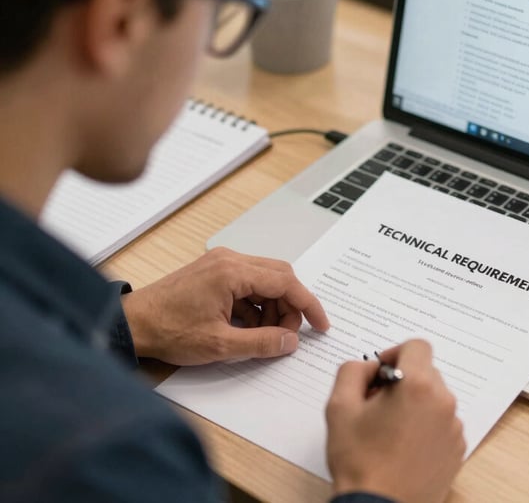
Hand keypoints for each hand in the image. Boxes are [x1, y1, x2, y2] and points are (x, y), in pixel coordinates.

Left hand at [121, 247, 329, 364]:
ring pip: (265, 280)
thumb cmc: (168, 331)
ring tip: (265, 336)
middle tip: (288, 336)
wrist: (131, 324)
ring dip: (272, 308)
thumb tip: (291, 341)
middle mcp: (229, 260)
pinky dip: (256, 306)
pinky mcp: (213, 272)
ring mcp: (220, 263)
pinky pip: (248, 284)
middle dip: (290, 307)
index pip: (286, 282)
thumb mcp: (221, 345)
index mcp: (233, 272)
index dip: (308, 305)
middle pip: (279, 276)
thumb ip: (262, 343)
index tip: (321, 325)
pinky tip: (248, 328)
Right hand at [326, 340, 465, 502]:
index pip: (417, 346)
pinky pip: (442, 423)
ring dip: (414, 403)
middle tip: (376, 402)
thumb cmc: (360, 462)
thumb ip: (352, 371)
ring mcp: (454, 428)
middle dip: (402, 380)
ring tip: (388, 428)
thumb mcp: (339, 407)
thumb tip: (369, 366)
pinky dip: (425, 426)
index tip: (381, 372)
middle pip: (426, 372)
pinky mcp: (457, 450)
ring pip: (434, 398)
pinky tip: (402, 445)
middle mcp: (443, 402)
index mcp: (418, 386)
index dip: (395, 353)